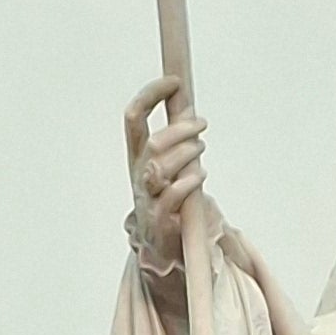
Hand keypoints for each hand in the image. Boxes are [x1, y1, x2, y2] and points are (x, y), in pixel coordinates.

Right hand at [126, 78, 205, 271]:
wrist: (163, 252)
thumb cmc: (170, 206)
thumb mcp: (169, 169)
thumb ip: (176, 143)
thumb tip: (190, 110)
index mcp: (137, 158)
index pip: (133, 118)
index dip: (150, 95)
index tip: (174, 82)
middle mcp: (138, 176)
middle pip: (153, 142)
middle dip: (180, 128)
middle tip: (201, 123)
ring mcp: (147, 199)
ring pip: (162, 166)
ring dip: (188, 152)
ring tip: (201, 150)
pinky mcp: (160, 221)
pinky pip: (173, 195)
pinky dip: (190, 181)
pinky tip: (200, 176)